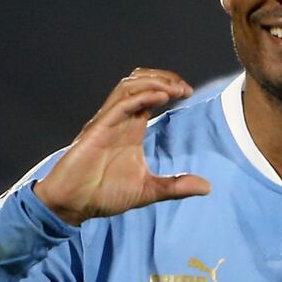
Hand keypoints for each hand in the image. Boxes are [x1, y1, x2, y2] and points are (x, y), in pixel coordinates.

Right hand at [34, 68, 210, 225]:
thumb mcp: (148, 190)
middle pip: (138, 81)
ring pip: (128, 85)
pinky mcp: (97, 129)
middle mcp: (118, 119)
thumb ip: (176, 186)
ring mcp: (106, 122)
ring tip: (175, 88)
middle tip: (184, 88)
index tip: (188, 92)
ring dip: (154, 81)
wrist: (73, 204)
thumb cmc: (103, 194)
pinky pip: (120, 104)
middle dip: (163, 77)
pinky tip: (161, 97)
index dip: (169, 86)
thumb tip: (207, 187)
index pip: (149, 92)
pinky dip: (142, 96)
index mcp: (130, 127)